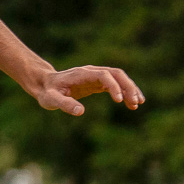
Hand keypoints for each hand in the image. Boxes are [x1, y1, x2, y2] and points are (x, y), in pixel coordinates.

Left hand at [29, 64, 143, 116]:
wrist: (45, 84)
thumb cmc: (47, 92)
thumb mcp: (52, 100)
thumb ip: (64, 104)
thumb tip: (81, 112)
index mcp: (82, 74)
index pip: (104, 75)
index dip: (114, 86)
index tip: (120, 100)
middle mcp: (91, 72)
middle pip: (116, 74)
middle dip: (128, 87)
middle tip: (135, 102)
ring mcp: (96, 76)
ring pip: (119, 78)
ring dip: (130, 89)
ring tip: (138, 104)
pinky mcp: (97, 83)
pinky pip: (115, 85)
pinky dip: (125, 93)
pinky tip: (132, 105)